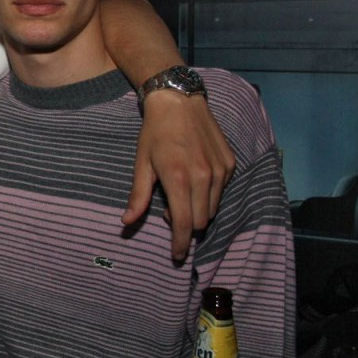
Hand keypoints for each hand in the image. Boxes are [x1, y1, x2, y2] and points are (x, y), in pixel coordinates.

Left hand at [122, 91, 235, 259]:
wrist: (180, 102)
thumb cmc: (155, 133)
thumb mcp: (142, 164)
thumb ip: (137, 196)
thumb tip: (127, 222)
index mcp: (179, 178)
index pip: (185, 223)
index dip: (181, 243)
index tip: (177, 255)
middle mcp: (204, 176)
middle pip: (201, 221)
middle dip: (187, 225)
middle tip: (170, 210)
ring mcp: (220, 170)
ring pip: (213, 209)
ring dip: (197, 210)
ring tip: (181, 192)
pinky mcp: (230, 164)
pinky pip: (221, 192)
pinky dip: (208, 195)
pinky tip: (194, 179)